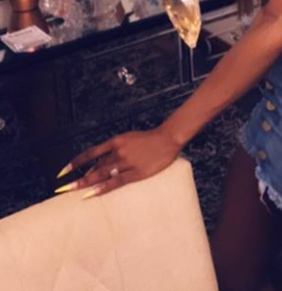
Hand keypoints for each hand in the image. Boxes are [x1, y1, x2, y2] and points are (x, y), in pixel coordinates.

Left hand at [54, 126, 180, 197]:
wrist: (167, 138)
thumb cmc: (147, 139)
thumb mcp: (127, 139)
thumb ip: (113, 151)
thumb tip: (96, 166)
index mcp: (115, 141)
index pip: (90, 153)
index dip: (75, 163)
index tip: (62, 172)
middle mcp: (118, 151)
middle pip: (94, 167)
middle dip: (77, 179)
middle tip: (62, 189)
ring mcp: (128, 162)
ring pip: (103, 175)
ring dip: (86, 184)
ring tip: (72, 192)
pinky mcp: (137, 172)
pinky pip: (117, 182)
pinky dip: (103, 188)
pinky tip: (92, 194)